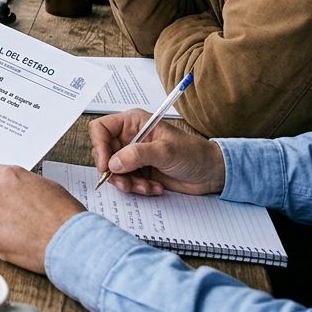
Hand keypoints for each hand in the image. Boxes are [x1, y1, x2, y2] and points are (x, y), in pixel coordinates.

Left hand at [0, 164, 84, 273]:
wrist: (70, 240)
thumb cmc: (65, 214)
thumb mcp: (47, 188)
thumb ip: (24, 188)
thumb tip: (20, 197)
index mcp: (11, 177)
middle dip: (8, 214)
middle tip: (31, 222)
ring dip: (9, 231)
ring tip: (34, 233)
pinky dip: (9, 246)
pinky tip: (27, 245)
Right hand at [88, 109, 225, 195]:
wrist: (211, 173)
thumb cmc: (194, 153)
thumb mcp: (165, 151)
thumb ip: (137, 155)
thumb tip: (113, 163)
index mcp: (133, 122)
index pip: (101, 129)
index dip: (100, 146)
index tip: (107, 165)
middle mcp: (130, 137)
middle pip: (103, 153)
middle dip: (113, 171)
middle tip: (125, 182)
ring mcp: (133, 156)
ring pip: (113, 171)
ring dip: (127, 183)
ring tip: (145, 187)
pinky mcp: (139, 171)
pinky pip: (125, 182)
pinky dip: (136, 188)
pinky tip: (154, 188)